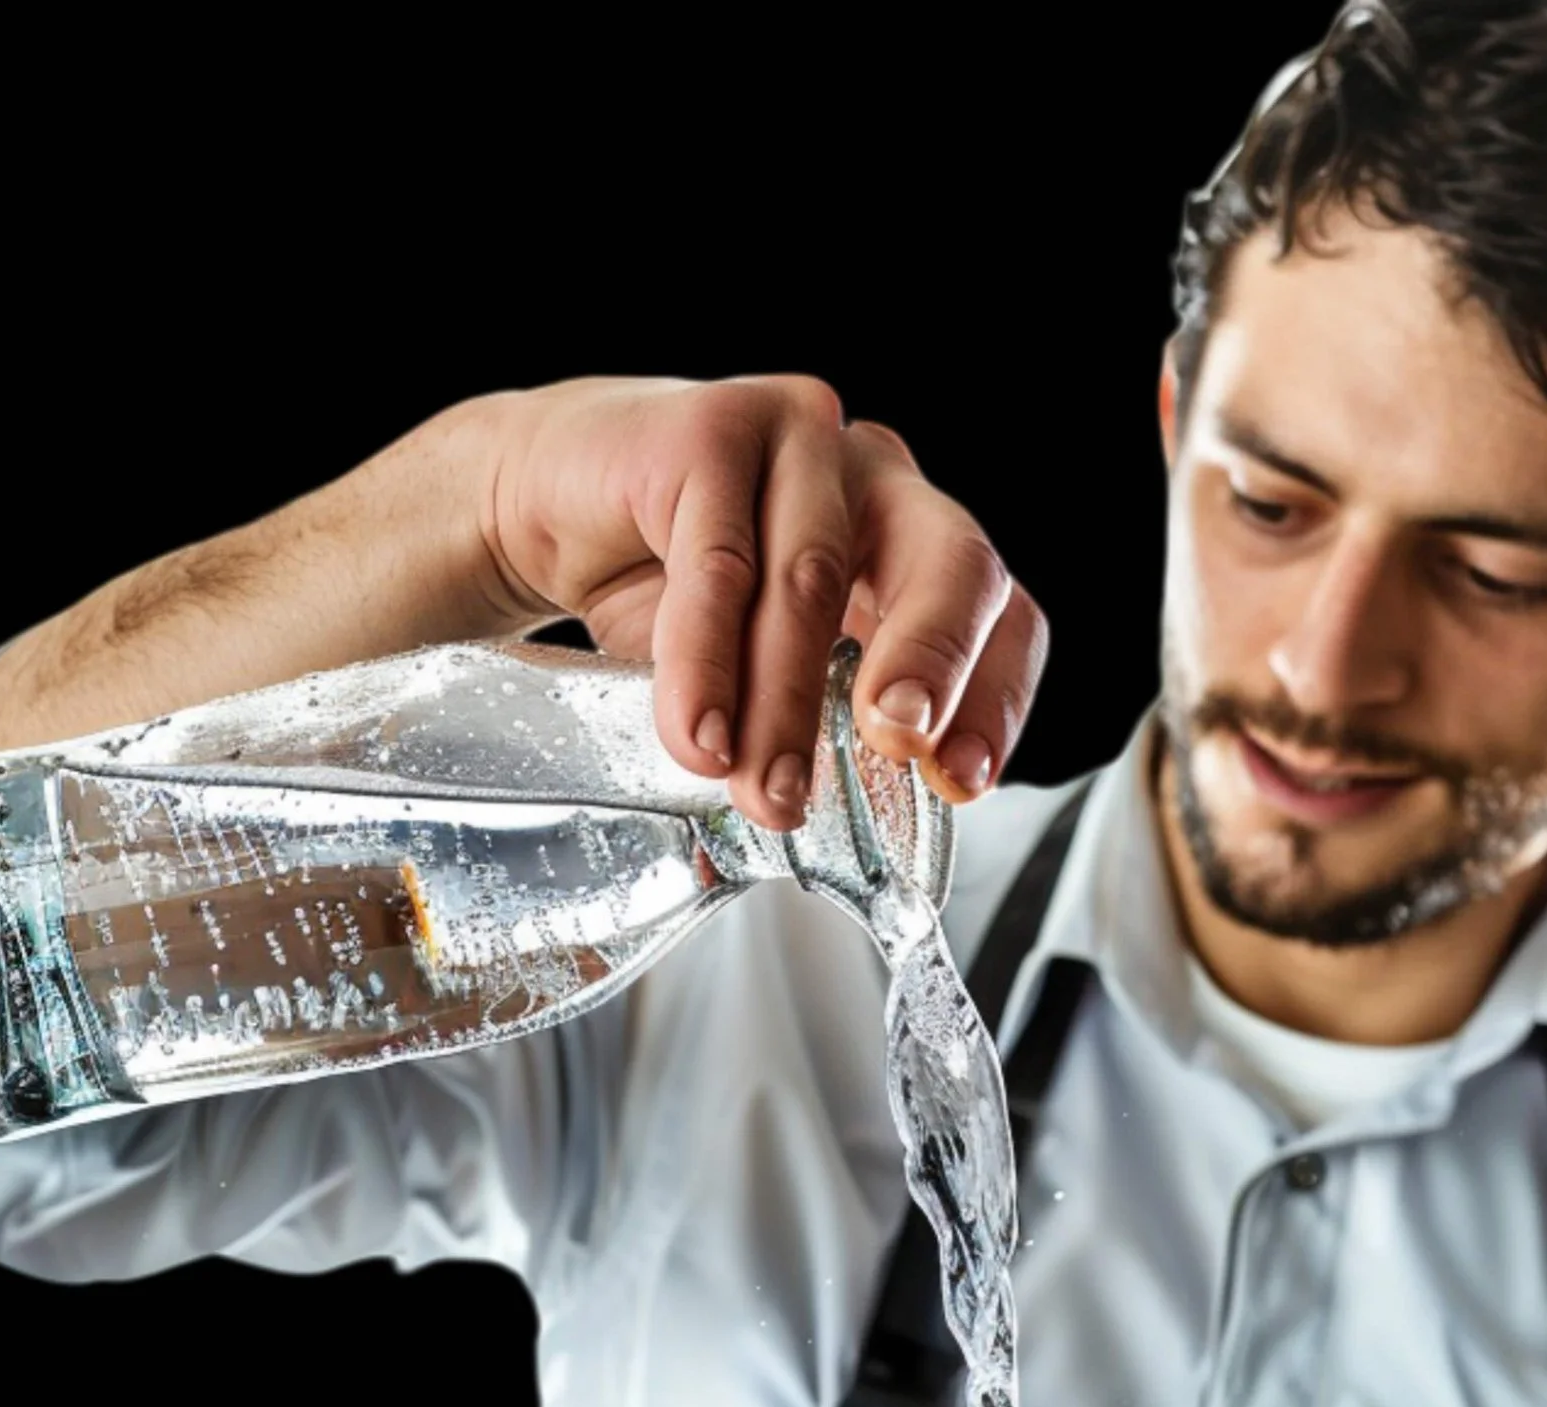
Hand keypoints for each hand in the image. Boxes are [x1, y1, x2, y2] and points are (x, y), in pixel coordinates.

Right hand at [477, 374, 1049, 831]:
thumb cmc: (668, 588)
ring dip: (788, 702)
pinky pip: (718, 560)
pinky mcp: (712, 423)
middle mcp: (880, 484)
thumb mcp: (758, 676)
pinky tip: (697, 731)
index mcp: (918, 549)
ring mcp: (802, 441)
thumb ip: (803, 733)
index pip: (1003, 616)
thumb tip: (799, 843)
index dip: (996, 698)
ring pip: (815, 580)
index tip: (961, 783)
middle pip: (952, 563)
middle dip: (932, 666)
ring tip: (764, 790)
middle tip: (898, 749)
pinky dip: (706, 660)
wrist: (544, 506)